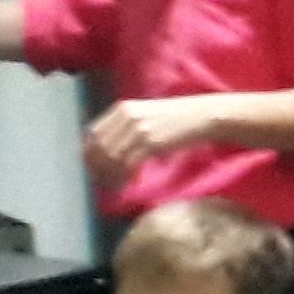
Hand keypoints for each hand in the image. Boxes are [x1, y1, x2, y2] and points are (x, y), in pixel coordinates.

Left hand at [83, 93, 224, 190]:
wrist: (203, 116)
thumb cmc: (177, 118)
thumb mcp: (146, 115)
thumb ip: (126, 127)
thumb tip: (108, 151)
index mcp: (122, 108)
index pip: (94, 133)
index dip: (90, 153)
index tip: (94, 168)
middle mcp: (127, 117)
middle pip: (100, 147)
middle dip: (98, 168)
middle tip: (103, 182)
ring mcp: (138, 129)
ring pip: (112, 158)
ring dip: (111, 175)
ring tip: (117, 185)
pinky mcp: (151, 142)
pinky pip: (128, 164)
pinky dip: (126, 177)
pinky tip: (131, 183)